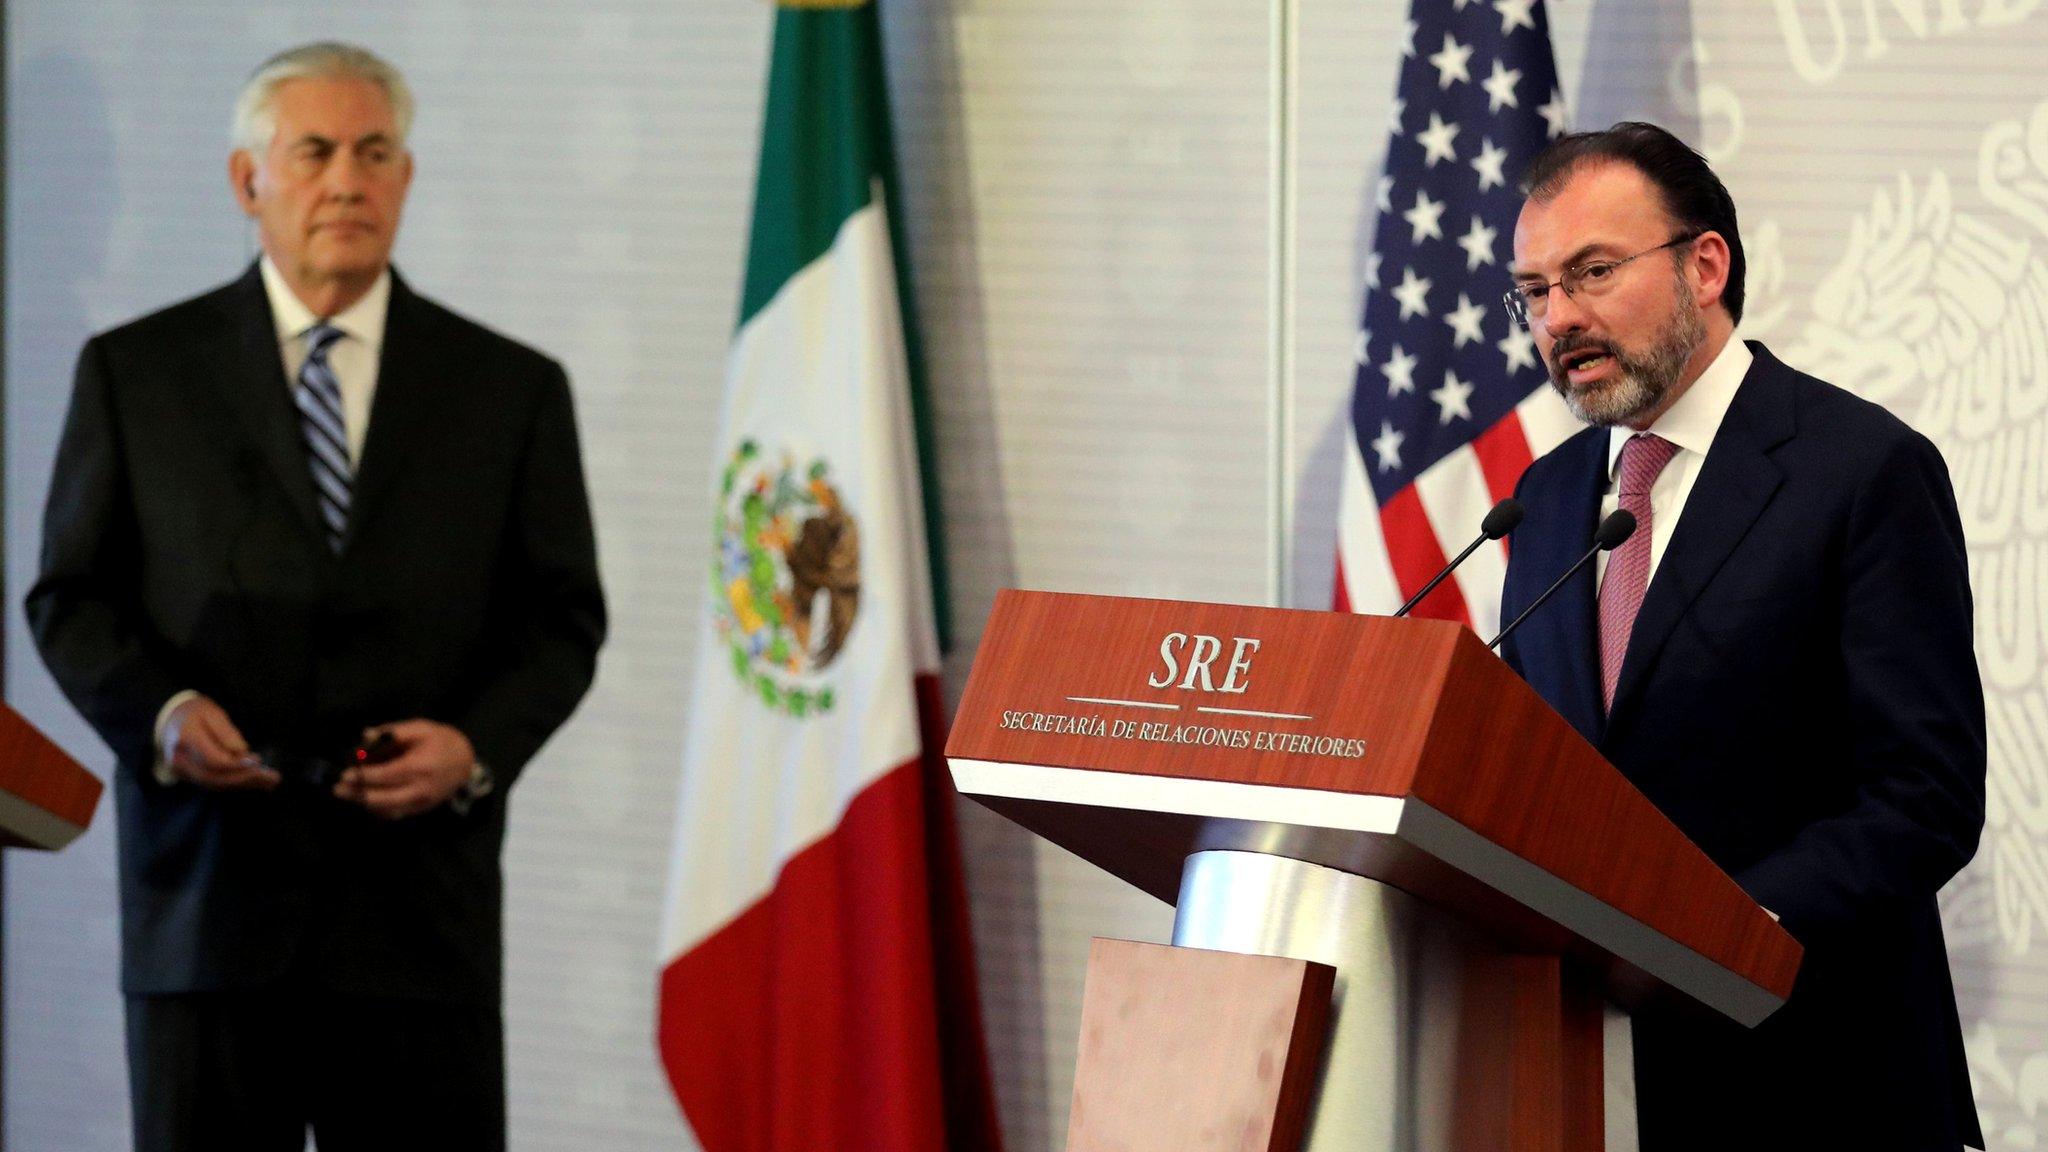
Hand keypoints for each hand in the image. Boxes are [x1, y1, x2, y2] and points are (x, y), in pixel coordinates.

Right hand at [163, 695, 279, 789]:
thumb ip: (227, 732)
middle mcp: (179, 758)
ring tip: (269, 782)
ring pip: (214, 783)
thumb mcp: (213, 713)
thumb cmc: (195, 712)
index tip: (258, 760)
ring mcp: (180, 770)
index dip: (237, 764)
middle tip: (273, 778)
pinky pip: (212, 782)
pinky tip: (253, 782)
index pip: (214, 760)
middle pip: (215, 776)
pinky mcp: (186, 776)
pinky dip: (234, 783)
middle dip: (245, 778)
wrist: (170, 719)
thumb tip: (241, 751)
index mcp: (186, 737)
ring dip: (243, 784)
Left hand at [334, 719, 475, 818]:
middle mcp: (419, 789)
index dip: (362, 776)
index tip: (345, 774)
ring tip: (347, 794)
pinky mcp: (420, 809)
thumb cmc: (442, 741)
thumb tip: (366, 735)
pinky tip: (365, 799)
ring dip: (364, 803)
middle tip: (338, 789)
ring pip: (385, 809)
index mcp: (419, 767)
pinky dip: (377, 807)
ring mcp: (420, 803)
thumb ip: (393, 731)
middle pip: (381, 799)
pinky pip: (394, 813)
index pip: (384, 776)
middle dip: (356, 795)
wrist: (467, 762)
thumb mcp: (421, 728)